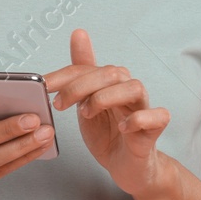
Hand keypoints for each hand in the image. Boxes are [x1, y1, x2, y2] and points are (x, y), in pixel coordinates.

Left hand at [42, 28, 170, 195]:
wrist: (127, 166)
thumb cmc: (107, 133)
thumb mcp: (86, 102)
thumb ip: (79, 75)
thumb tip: (78, 33)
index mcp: (109, 83)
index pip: (86, 68)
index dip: (63, 76)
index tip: (43, 86)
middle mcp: (128, 90)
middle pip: (110, 73)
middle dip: (80, 86)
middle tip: (60, 104)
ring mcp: (143, 108)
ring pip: (134, 87)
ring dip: (106, 98)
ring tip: (88, 113)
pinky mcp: (155, 129)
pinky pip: (157, 115)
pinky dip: (138, 119)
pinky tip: (122, 128)